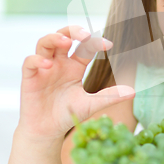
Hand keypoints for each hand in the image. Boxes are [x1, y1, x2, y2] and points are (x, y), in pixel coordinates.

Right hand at [18, 25, 134, 140]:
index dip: (95, 42)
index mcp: (75, 65)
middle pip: (63, 35)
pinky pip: (30, 62)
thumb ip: (110, 96)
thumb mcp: (91, 104)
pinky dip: (37, 59)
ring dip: (54, 38)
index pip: (85, 46)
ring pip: (45, 42)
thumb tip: (133, 91)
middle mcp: (59, 62)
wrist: (47, 132)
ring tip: (66, 42)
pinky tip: (48, 64)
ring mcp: (43, 68)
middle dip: (73, 31)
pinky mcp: (29, 78)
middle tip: (85, 35)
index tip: (108, 45)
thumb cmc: (67, 114)